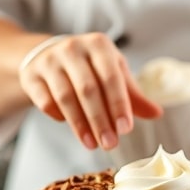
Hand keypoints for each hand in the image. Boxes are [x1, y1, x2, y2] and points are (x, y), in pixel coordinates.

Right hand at [18, 33, 162, 149]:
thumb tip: (157, 113)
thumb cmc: (90, 67)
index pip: (111, 77)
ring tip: (93, 144)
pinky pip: (46, 101)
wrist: (48, 55)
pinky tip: (73, 128)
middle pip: (88, 89)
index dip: (119, 104)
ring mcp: (49, 60)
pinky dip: (59, 117)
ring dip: (80, 125)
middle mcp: (73, 48)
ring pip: (65, 97)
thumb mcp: (113, 74)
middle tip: (110, 144)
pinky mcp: (31, 74)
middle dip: (100, 120)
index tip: (126, 130)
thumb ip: (133, 95)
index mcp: (99, 44)